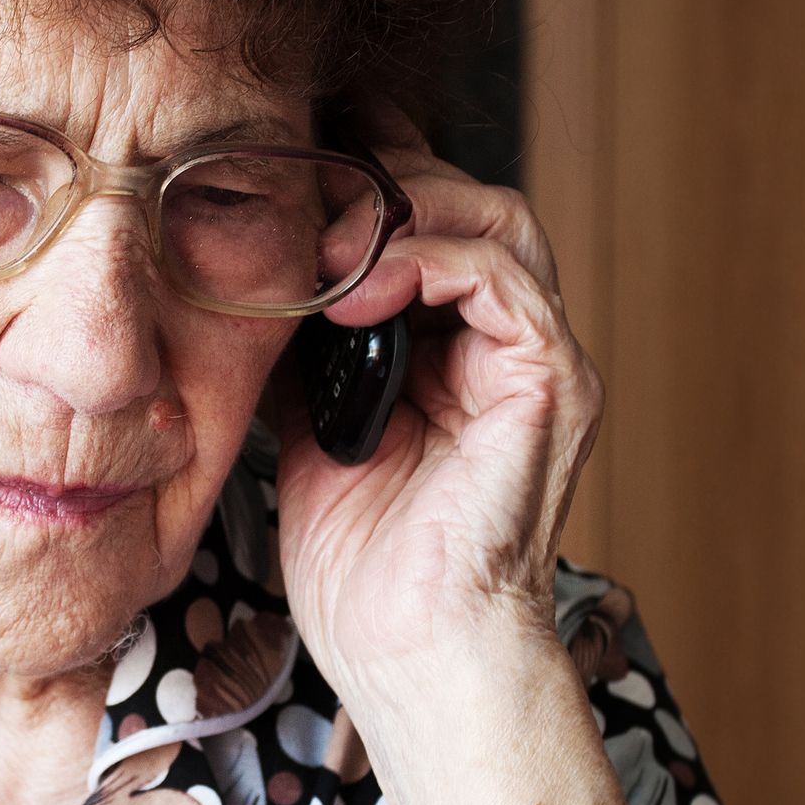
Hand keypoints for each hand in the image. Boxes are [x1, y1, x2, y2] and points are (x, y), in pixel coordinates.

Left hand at [268, 94, 600, 703]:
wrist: (406, 654)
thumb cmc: (361, 566)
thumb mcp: (308, 422)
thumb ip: (303, 344)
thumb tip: (252, 271)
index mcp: (462, 351)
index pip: (434, 223)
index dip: (373, 176)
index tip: (299, 150)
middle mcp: (512, 346)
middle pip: (471, 201)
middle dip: (386, 179)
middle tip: (305, 192)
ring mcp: (540, 361)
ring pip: (498, 218)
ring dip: (404, 214)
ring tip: (328, 248)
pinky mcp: (551, 382)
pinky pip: (501, 276)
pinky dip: (428, 260)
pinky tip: (358, 287)